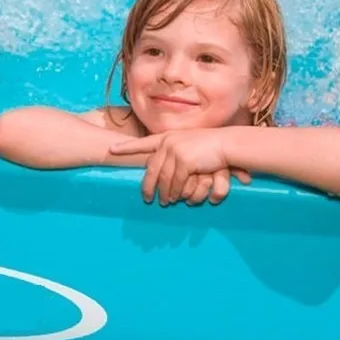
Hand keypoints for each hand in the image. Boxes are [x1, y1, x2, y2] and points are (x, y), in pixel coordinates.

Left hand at [110, 130, 248, 204]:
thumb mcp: (189, 144)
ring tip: (164, 202)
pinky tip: (176, 199)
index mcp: (167, 137)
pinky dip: (175, 192)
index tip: (111, 149)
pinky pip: (176, 182)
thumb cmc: (212, 146)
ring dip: (164, 193)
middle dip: (148, 186)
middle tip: (146, 199)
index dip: (127, 147)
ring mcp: (175, 151)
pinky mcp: (184, 162)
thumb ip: (174, 153)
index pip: (143, 143)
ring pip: (164, 179)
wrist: (229, 144)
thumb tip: (162, 170)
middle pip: (152, 169)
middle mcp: (168, 143)